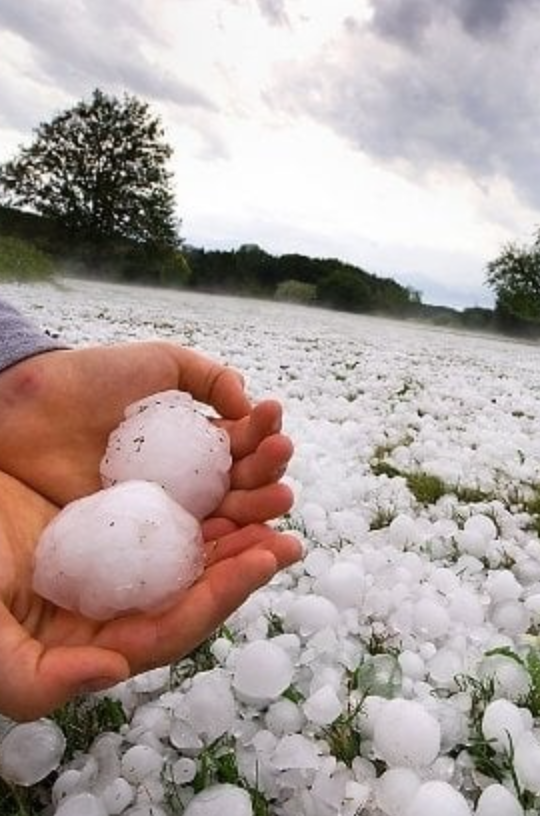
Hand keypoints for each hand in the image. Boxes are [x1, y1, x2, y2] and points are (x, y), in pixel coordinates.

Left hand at [0, 341, 293, 523]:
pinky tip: (246, 535)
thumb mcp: (160, 363)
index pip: (240, 450)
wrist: (31, 409)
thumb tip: (248, 401)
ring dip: (259, 510)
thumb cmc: (92, 381)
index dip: (262, 438)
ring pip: (224, 521)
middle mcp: (186, 483)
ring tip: (280, 494)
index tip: (273, 423)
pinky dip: (223, 547)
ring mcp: (165, 515)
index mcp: (194, 445)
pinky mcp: (140, 542)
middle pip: (241, 488)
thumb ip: (209, 377)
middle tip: (280, 460)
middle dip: (268, 474)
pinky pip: (188, 550)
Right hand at [0, 472, 300, 720]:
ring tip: (277, 477)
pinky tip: (234, 450)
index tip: (264, 558)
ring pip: (198, 532)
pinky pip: (179, 492)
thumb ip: (37, 677)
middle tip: (288, 528)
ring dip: (241, 508)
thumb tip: (114, 670)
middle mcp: (127, 588)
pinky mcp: (126, 502)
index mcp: (105, 630)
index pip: (177, 622)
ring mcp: (130, 544)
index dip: (223, 594)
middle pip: (201, 578)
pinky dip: (211, 472)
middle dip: (248, 555)